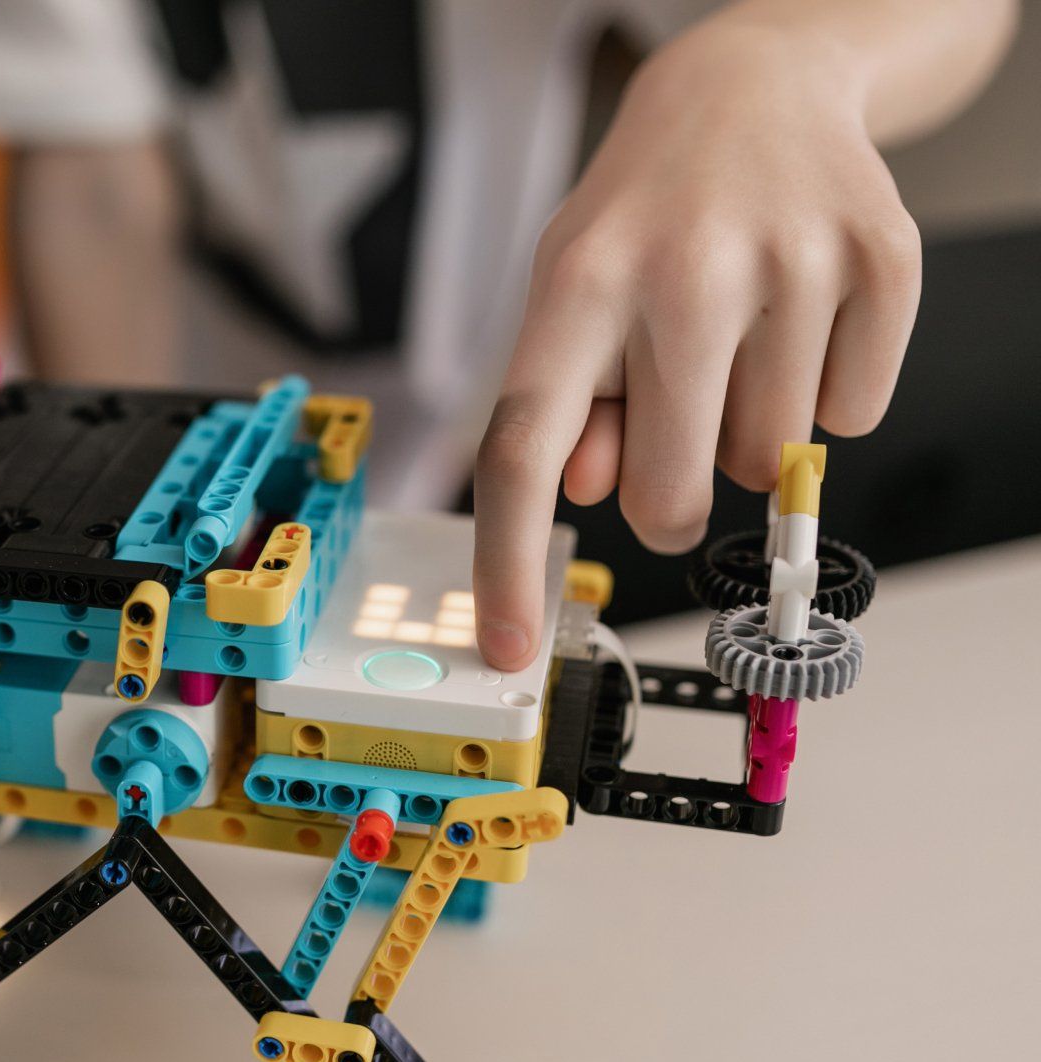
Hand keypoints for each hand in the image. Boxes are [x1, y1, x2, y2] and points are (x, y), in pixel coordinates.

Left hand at [472, 22, 920, 668]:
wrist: (752, 88)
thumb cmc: (645, 213)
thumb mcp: (569, 294)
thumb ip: (569, 406)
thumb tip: (597, 494)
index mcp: (578, 286)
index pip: (524, 451)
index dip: (508, 562)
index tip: (507, 644)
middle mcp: (682, 271)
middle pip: (665, 493)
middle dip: (667, 496)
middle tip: (673, 434)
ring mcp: (791, 263)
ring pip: (767, 463)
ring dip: (746, 431)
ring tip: (734, 338)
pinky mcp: (883, 261)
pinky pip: (852, 417)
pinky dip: (825, 395)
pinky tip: (796, 319)